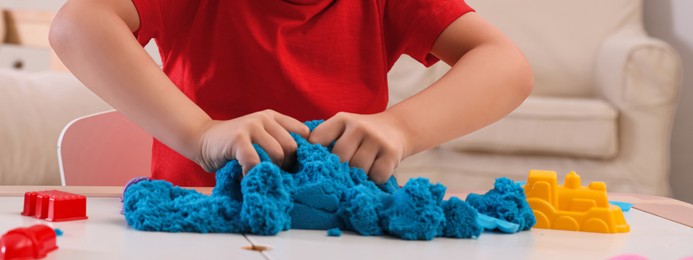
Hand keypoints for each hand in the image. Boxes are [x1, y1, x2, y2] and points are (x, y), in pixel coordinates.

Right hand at [195, 110, 309, 173]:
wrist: (202, 139)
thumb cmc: (234, 145)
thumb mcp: (260, 136)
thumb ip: (277, 141)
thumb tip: (302, 164)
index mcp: (273, 117)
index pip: (303, 132)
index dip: (301, 152)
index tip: (290, 166)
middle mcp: (264, 118)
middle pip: (292, 146)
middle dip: (286, 165)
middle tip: (272, 173)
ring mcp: (251, 126)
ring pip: (277, 154)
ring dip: (270, 170)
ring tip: (258, 174)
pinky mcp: (238, 138)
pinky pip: (255, 161)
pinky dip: (253, 173)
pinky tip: (245, 176)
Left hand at [308, 112, 409, 183]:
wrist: (396, 128)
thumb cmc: (360, 135)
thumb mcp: (342, 128)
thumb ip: (325, 140)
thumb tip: (299, 162)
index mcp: (342, 119)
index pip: (318, 140)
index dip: (315, 156)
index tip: (317, 165)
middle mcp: (359, 127)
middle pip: (340, 157)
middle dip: (339, 169)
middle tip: (341, 173)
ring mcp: (376, 139)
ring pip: (358, 168)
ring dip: (357, 175)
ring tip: (359, 172)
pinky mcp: (391, 153)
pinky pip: (376, 175)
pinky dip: (373, 179)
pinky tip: (374, 172)